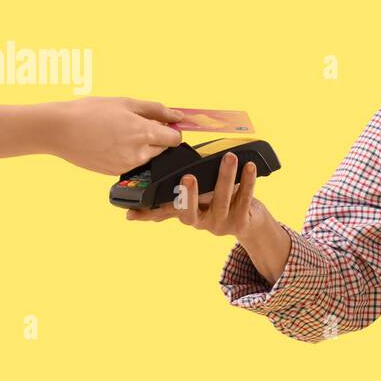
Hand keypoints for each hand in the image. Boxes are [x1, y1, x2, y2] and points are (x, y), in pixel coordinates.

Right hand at [46, 97, 184, 174]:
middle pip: (162, 148)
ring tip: (118, 133)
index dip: (170, 130)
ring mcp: (127, 166)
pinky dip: (126, 154)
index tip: (162, 124)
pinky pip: (131, 163)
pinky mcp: (115, 173)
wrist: (59, 130)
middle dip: (155, 137)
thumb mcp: (126, 103)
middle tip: (133, 124)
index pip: (175, 139)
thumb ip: (156, 110)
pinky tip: (109, 143)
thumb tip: (178, 116)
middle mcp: (139, 153)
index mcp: (144, 134)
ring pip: (146, 156)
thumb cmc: (90, 112)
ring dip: (141, 146)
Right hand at [124, 151, 271, 242]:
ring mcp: (220, 224)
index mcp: (185, 213)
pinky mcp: (241, 223)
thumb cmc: (218, 201)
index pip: (162, 214)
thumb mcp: (197, 198)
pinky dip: (248, 181)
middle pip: (190, 211)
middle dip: (188, 195)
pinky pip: (245, 199)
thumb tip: (152, 179)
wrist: (249, 221)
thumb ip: (179, 192)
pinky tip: (249, 166)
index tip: (131, 213)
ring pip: (221, 200)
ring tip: (229, 157)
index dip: (146, 215)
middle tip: (188, 177)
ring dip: (225, 176)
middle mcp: (200, 222)